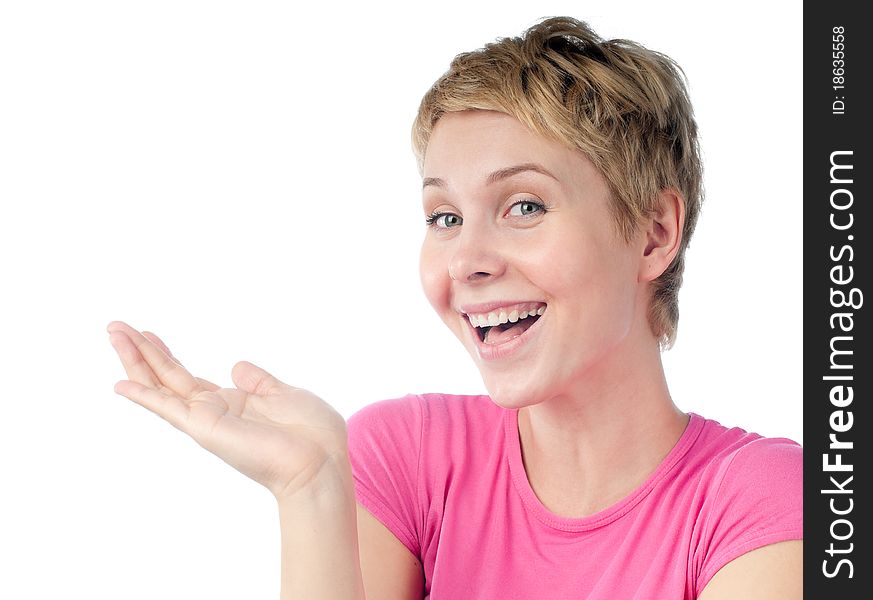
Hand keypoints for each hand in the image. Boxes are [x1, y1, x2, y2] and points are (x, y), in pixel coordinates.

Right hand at [107, 321, 349, 500]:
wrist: (320, 463)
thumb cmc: (311, 434)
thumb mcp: (285, 394)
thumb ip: (259, 381)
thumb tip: (236, 366)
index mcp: (232, 402)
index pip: (187, 377)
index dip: (165, 355)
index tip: (147, 335)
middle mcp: (213, 411)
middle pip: (167, 376)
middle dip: (141, 351)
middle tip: (115, 327)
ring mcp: (206, 420)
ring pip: (161, 385)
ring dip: (135, 360)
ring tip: (113, 333)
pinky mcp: (205, 428)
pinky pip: (169, 409)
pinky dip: (144, 396)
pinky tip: (121, 384)